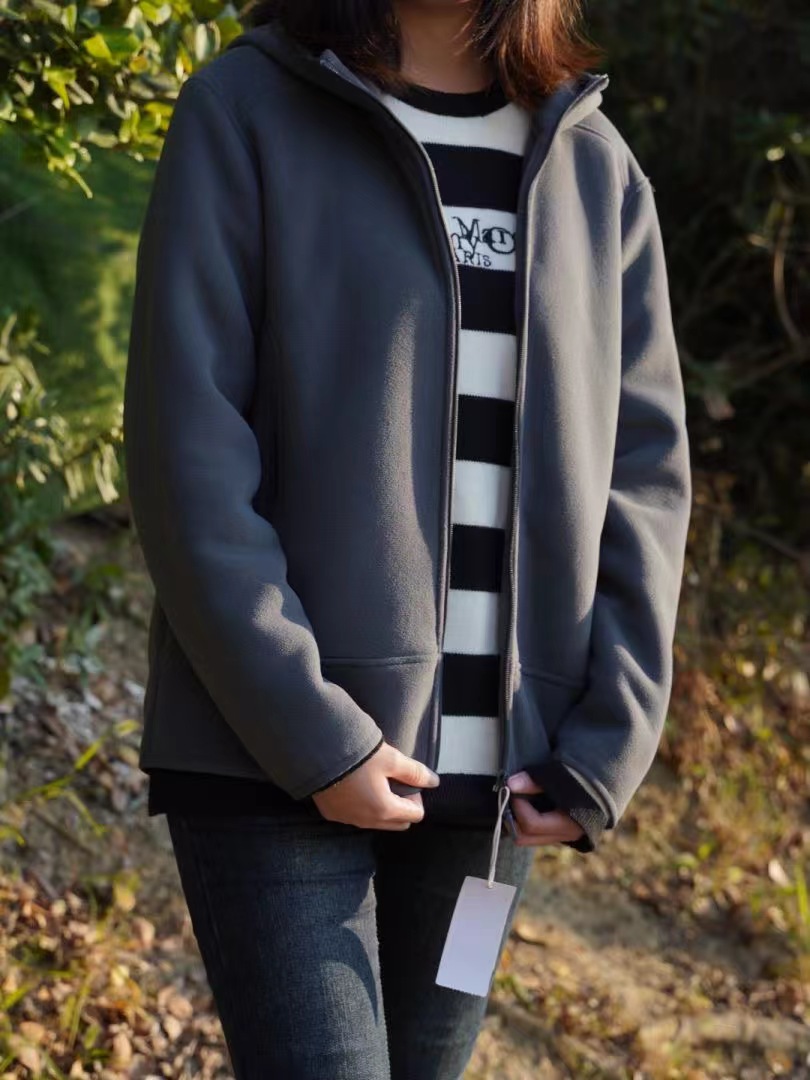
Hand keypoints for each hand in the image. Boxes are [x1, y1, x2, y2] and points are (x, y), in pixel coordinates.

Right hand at [312, 741, 439, 830]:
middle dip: (403, 806)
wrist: (318, 753)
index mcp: (384, 809)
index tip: (406, 780)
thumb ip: (414, 772)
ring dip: (383, 807)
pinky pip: (356, 817)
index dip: (417, 797)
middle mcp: (366, 821)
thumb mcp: (391, 759)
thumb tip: (434, 782)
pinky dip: (362, 807)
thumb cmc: (358, 755)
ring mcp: (347, 819)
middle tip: (395, 781)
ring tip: (376, 782)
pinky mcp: (332, 814)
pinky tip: (357, 786)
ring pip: (377, 822)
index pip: (415, 815)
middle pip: (397, 823)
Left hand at [506, 771, 584, 846]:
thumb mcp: (560, 776)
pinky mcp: (559, 832)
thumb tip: (510, 784)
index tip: (514, 789)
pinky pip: (536, 833)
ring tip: (520, 800)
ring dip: (519, 821)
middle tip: (511, 799)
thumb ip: (535, 781)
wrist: (606, 787)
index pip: (532, 824)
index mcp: (568, 824)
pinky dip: (528, 821)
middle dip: (513, 818)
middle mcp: (564, 836)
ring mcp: (562, 837)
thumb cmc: (583, 779)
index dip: (519, 807)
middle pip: (525, 838)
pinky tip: (530, 804)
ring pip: (529, 838)